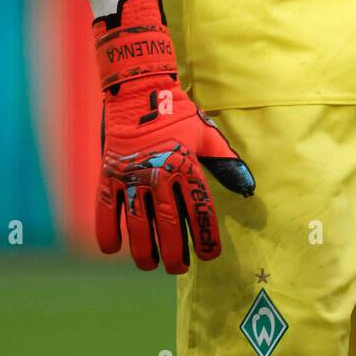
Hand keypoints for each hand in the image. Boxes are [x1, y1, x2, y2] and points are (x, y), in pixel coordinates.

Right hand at [93, 0, 254, 272]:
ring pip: (137, 222)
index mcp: (186, 164)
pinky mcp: (110, 173)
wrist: (138, 87)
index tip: (209, 255)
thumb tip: (249, 187)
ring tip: (150, 264)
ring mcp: (133, 175)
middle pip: (169, 223)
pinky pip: (106, 208)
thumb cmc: (176, 111)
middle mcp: (160, 173)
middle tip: (177, 268)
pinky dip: (106, 230)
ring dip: (143, 248)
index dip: (206, 235)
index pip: (200, 208)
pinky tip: (112, 247)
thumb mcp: (206, 133)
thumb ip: (225, 161)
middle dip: (174, 251)